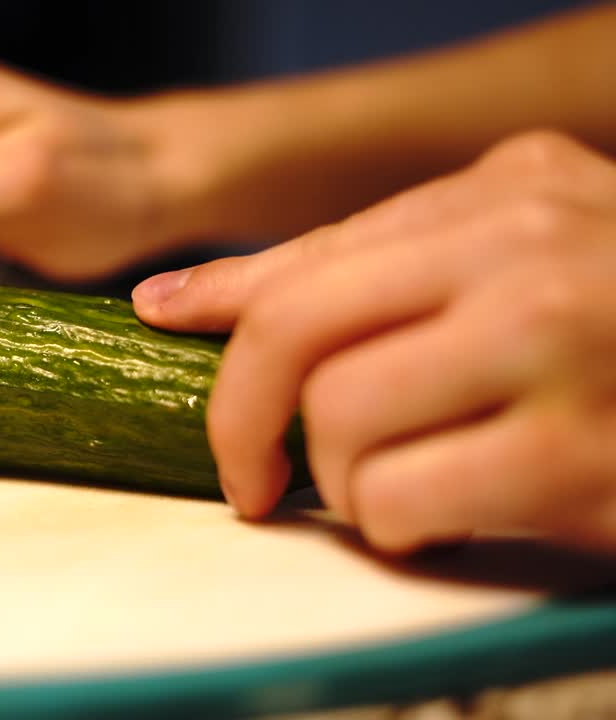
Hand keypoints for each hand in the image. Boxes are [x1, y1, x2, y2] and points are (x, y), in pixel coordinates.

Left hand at [133, 131, 615, 552]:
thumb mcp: (514, 265)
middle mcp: (530, 247)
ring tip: (406, 487)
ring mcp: (558, 344)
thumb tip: (172, 304)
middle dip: (243, 423)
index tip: (187, 365)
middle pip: (293, 336)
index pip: (307, 264)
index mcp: (508, 192)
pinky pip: (396, 503)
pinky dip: (400, 529)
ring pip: (337, 426)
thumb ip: (355, 274)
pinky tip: (457, 518)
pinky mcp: (577, 456)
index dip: (223, 327)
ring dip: (345, 485)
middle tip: (257, 480)